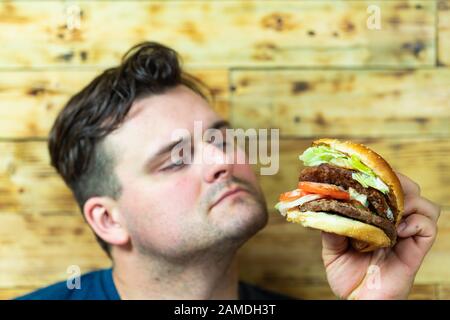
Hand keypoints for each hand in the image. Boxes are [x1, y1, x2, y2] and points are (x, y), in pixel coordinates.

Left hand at [322, 172, 440, 298]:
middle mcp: (394, 222)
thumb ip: (331, 229)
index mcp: (375, 217)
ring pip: (424, 204)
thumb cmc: (346, 275)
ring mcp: (406, 235)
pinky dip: (416, 222)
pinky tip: (397, 230)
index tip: (364, 171)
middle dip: (397, 181)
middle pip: (409, 188)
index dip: (381, 174)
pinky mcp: (416, 250)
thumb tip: (325, 207)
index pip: (386, 187)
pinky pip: (428, 227)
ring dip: (408, 200)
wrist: (357, 300)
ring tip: (389, 210)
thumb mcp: (332, 249)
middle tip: (379, 187)